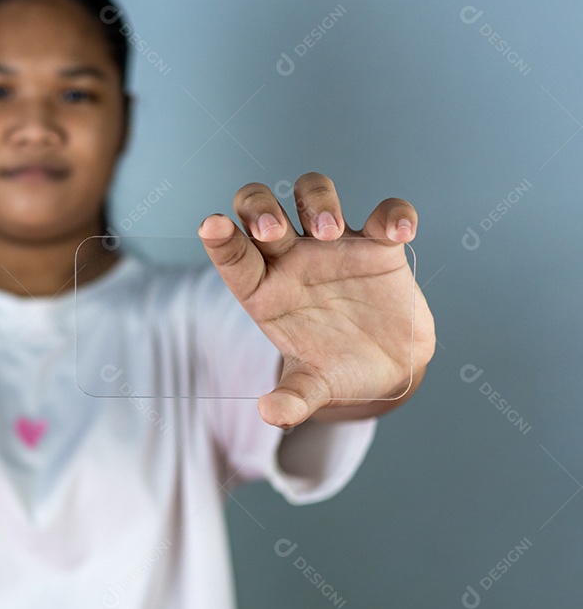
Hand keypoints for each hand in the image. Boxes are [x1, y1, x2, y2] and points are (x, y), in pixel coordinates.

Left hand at [198, 172, 435, 427]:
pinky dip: (393, 215)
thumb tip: (270, 414)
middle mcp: (292, 257)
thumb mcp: (313, 388)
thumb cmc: (334, 370)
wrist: (385, 369)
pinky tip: (397, 234)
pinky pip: (386, 214)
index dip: (221, 238)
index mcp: (264, 288)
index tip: (211, 226)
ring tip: (328, 231)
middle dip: (261, 209)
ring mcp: (334, 245)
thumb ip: (292, 399)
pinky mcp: (379, 244)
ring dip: (317, 202)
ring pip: (313, 194)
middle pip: (261, 208)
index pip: (233, 255)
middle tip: (273, 231)